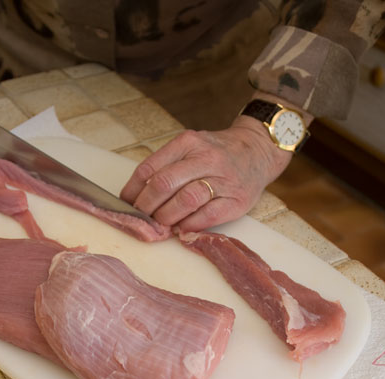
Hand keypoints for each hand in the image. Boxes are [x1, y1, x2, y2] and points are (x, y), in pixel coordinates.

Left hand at [120, 117, 292, 231]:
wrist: (258, 151)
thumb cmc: (216, 153)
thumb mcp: (190, 147)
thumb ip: (166, 165)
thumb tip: (136, 196)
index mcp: (188, 143)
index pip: (150, 167)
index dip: (133, 190)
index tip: (126, 204)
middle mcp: (206, 157)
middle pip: (165, 184)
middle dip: (147, 207)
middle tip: (142, 219)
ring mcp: (224, 179)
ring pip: (186, 200)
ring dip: (167, 218)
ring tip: (160, 225)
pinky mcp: (238, 200)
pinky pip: (209, 216)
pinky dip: (190, 226)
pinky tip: (182, 229)